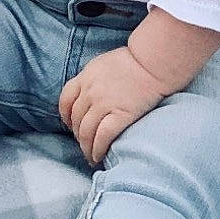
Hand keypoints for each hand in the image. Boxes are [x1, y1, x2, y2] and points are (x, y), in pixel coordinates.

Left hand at [58, 46, 166, 166]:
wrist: (153, 63)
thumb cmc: (134, 61)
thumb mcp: (103, 64)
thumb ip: (93, 78)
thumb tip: (88, 94)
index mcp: (85, 77)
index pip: (65, 100)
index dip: (66, 117)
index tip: (72, 126)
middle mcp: (90, 91)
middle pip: (76, 120)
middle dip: (78, 136)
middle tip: (85, 146)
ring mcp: (104, 104)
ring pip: (86, 132)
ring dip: (86, 148)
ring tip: (91, 157)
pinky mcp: (120, 115)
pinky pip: (102, 137)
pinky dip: (97, 149)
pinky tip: (99, 156)